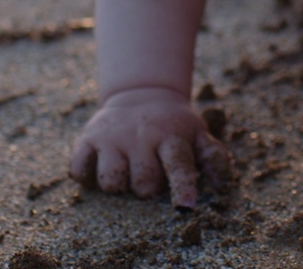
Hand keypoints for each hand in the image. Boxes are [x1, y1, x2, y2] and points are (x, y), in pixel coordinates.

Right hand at [69, 87, 231, 208]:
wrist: (143, 93)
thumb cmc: (174, 126)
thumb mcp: (198, 135)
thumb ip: (213, 159)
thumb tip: (222, 186)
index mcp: (171, 136)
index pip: (178, 164)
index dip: (183, 187)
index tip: (185, 208)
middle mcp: (141, 136)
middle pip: (143, 183)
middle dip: (147, 189)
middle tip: (149, 175)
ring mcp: (112, 137)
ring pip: (111, 181)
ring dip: (118, 186)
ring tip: (126, 172)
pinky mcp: (88, 138)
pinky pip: (80, 170)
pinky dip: (86, 176)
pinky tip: (99, 166)